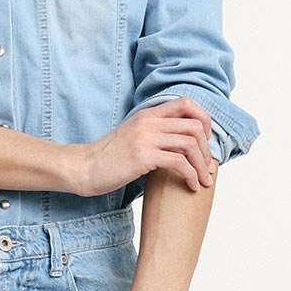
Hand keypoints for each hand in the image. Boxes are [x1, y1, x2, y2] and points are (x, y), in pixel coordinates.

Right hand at [70, 97, 214, 196]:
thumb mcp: (133, 137)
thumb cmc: (107, 158)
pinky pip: (179, 162)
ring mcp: (146, 138)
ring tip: (203, 180)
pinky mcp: (143, 156)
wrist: (83, 168)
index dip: (203, 121)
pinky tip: (191, 186)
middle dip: (206, 149)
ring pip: (190, 144)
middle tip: (207, 167)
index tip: (203, 142)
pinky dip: (191, 175)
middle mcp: (149, 122)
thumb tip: (178, 143)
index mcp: (147, 114)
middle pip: (195, 125)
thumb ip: (153, 133)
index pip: (187, 103)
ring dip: (202, 165)